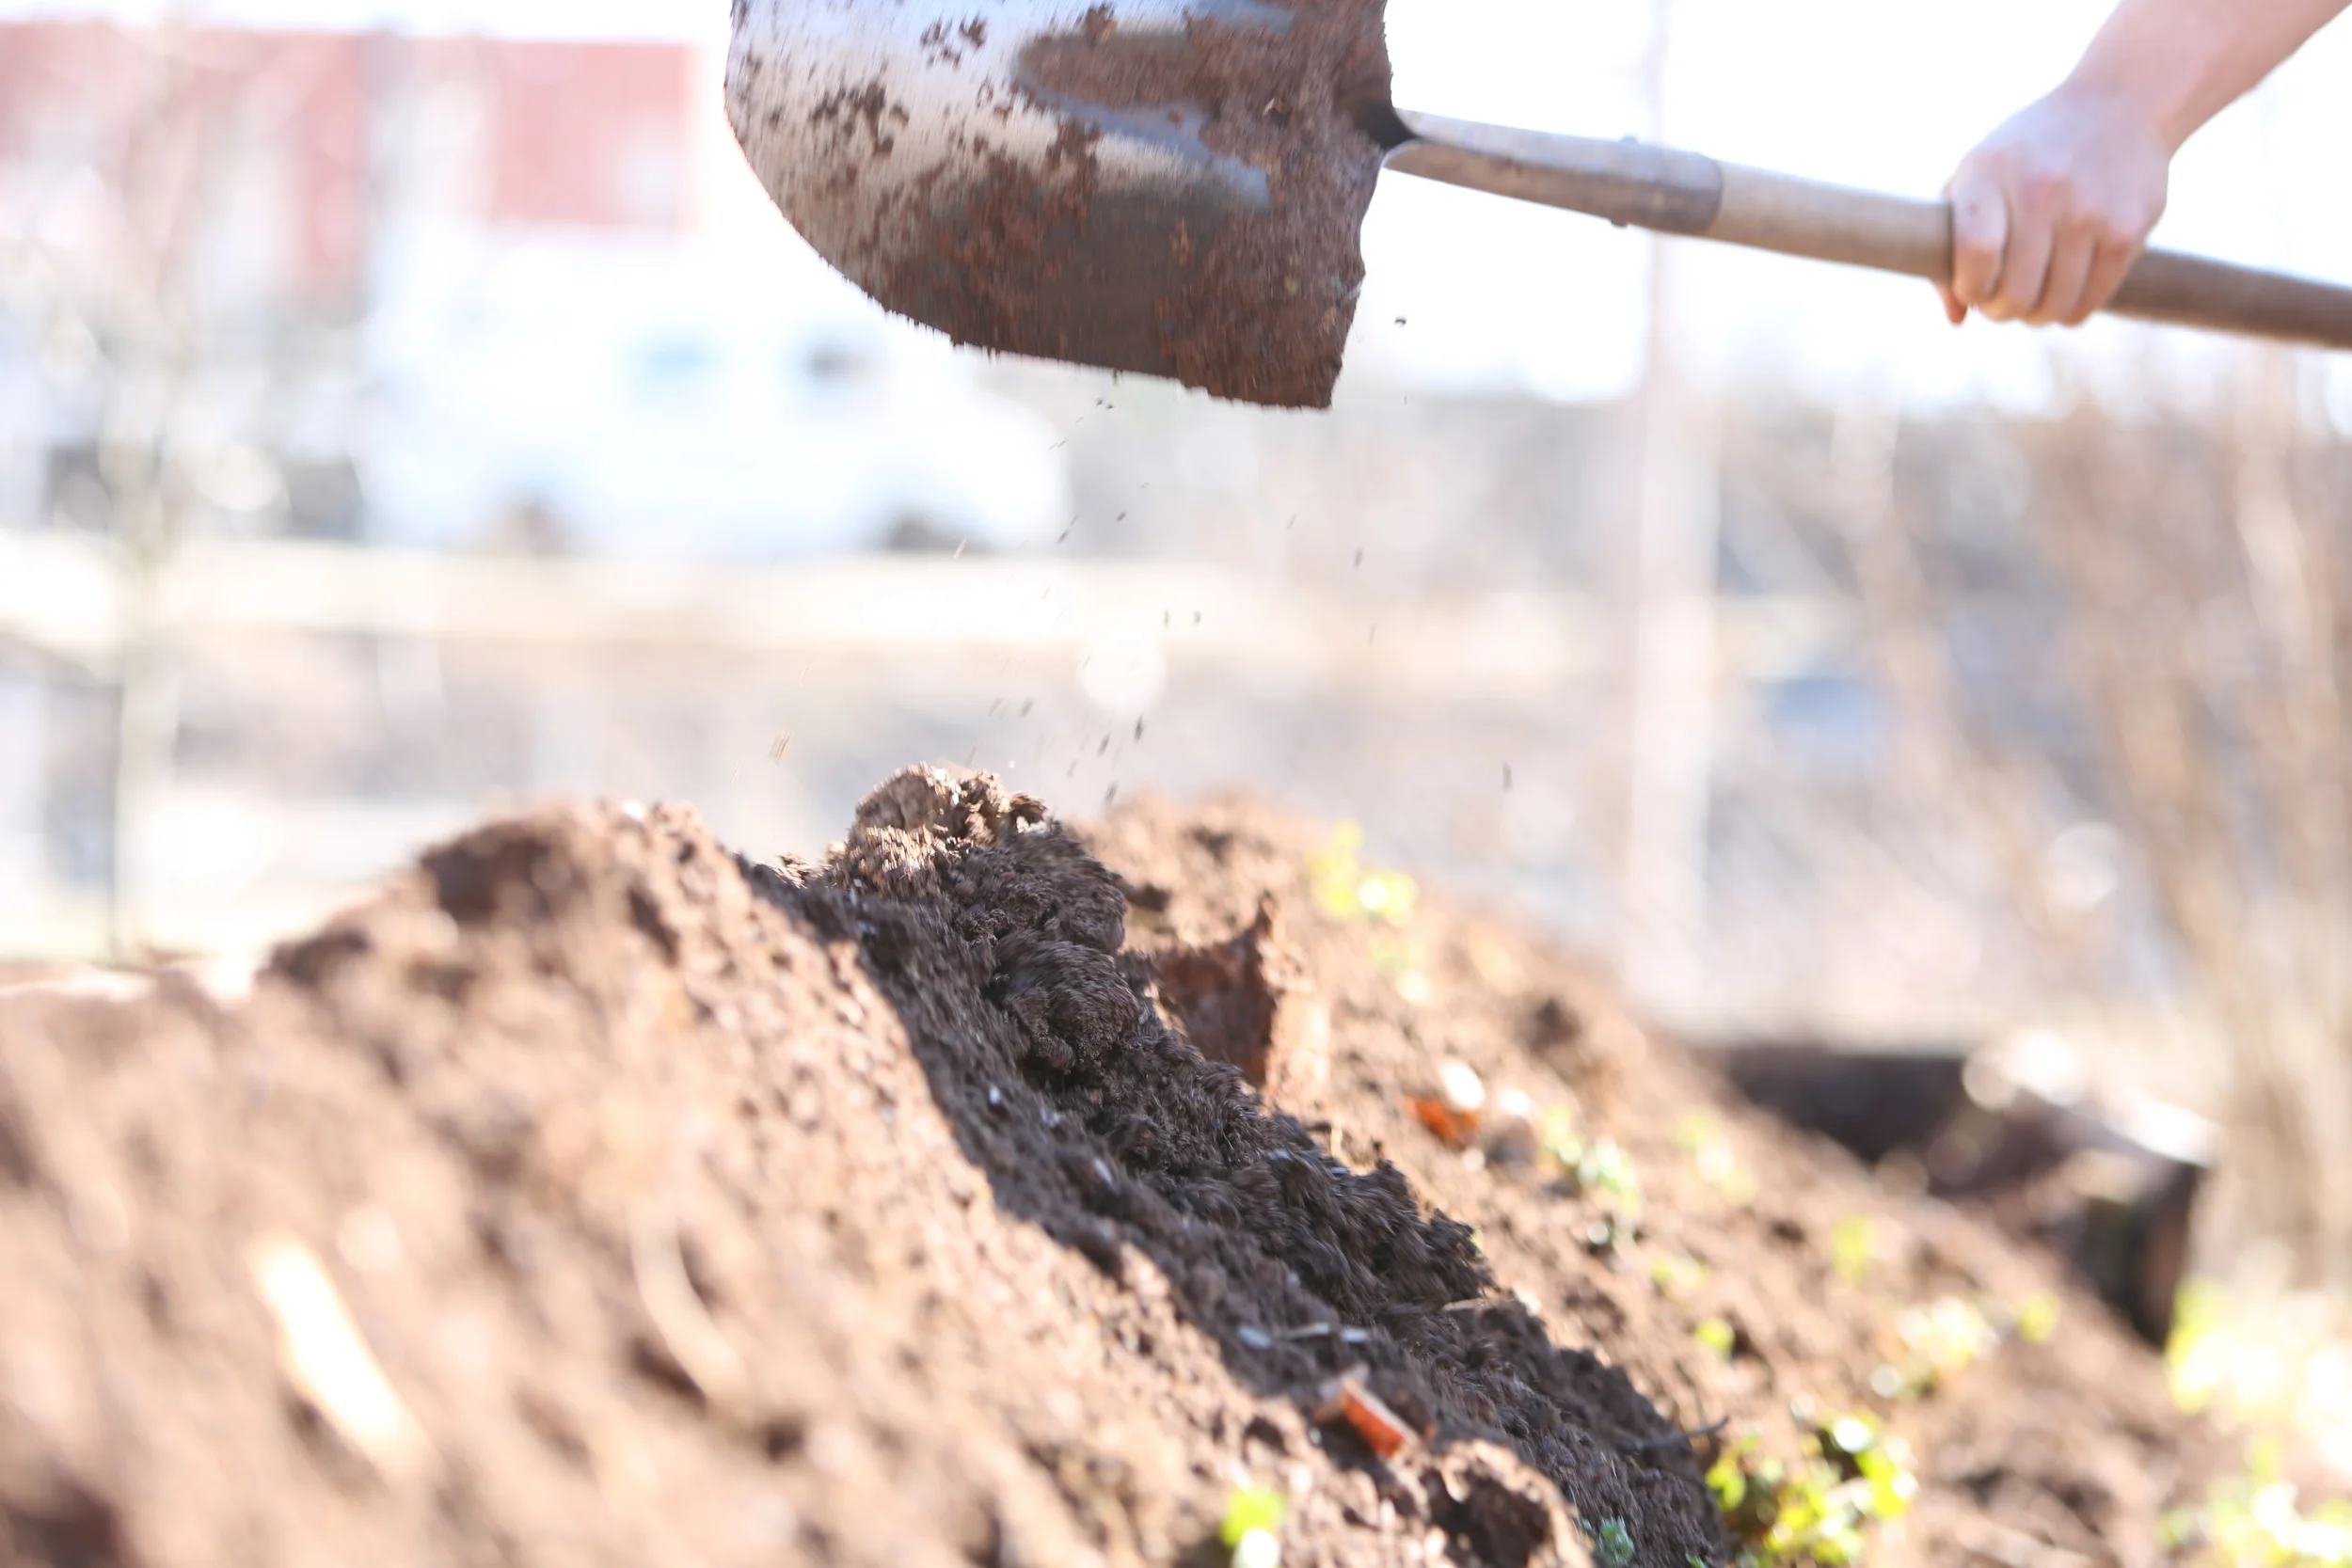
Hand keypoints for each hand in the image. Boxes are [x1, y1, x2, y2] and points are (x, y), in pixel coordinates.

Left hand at [1939, 85, 2172, 326]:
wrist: (2120, 104)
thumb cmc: (2028, 153)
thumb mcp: (1978, 175)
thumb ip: (1950, 245)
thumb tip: (1956, 318)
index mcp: (1990, 174)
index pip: (1976, 255)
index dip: (1971, 288)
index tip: (1973, 287)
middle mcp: (2041, 189)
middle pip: (2015, 291)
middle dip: (2002, 310)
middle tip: (2004, 302)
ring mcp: (2089, 210)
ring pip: (2055, 304)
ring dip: (2038, 315)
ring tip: (2034, 300)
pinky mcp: (2127, 228)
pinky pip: (2093, 298)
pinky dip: (2074, 310)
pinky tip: (2066, 294)